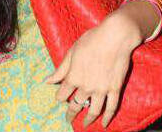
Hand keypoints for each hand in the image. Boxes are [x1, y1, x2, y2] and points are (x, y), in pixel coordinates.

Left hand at [45, 11, 143, 127]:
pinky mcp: (115, 88)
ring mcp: (102, 89)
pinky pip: (112, 107)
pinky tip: (104, 123)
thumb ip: (61, 69)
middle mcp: (86, 86)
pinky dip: (108, 117)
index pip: (63, 93)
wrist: (114, 37)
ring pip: (94, 109)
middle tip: (68, 119)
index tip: (59, 100)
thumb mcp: (72, 52)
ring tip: (85, 124)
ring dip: (88, 119)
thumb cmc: (91, 41)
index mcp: (74, 76)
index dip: (60, 97)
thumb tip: (47, 81)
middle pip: (77, 104)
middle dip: (71, 112)